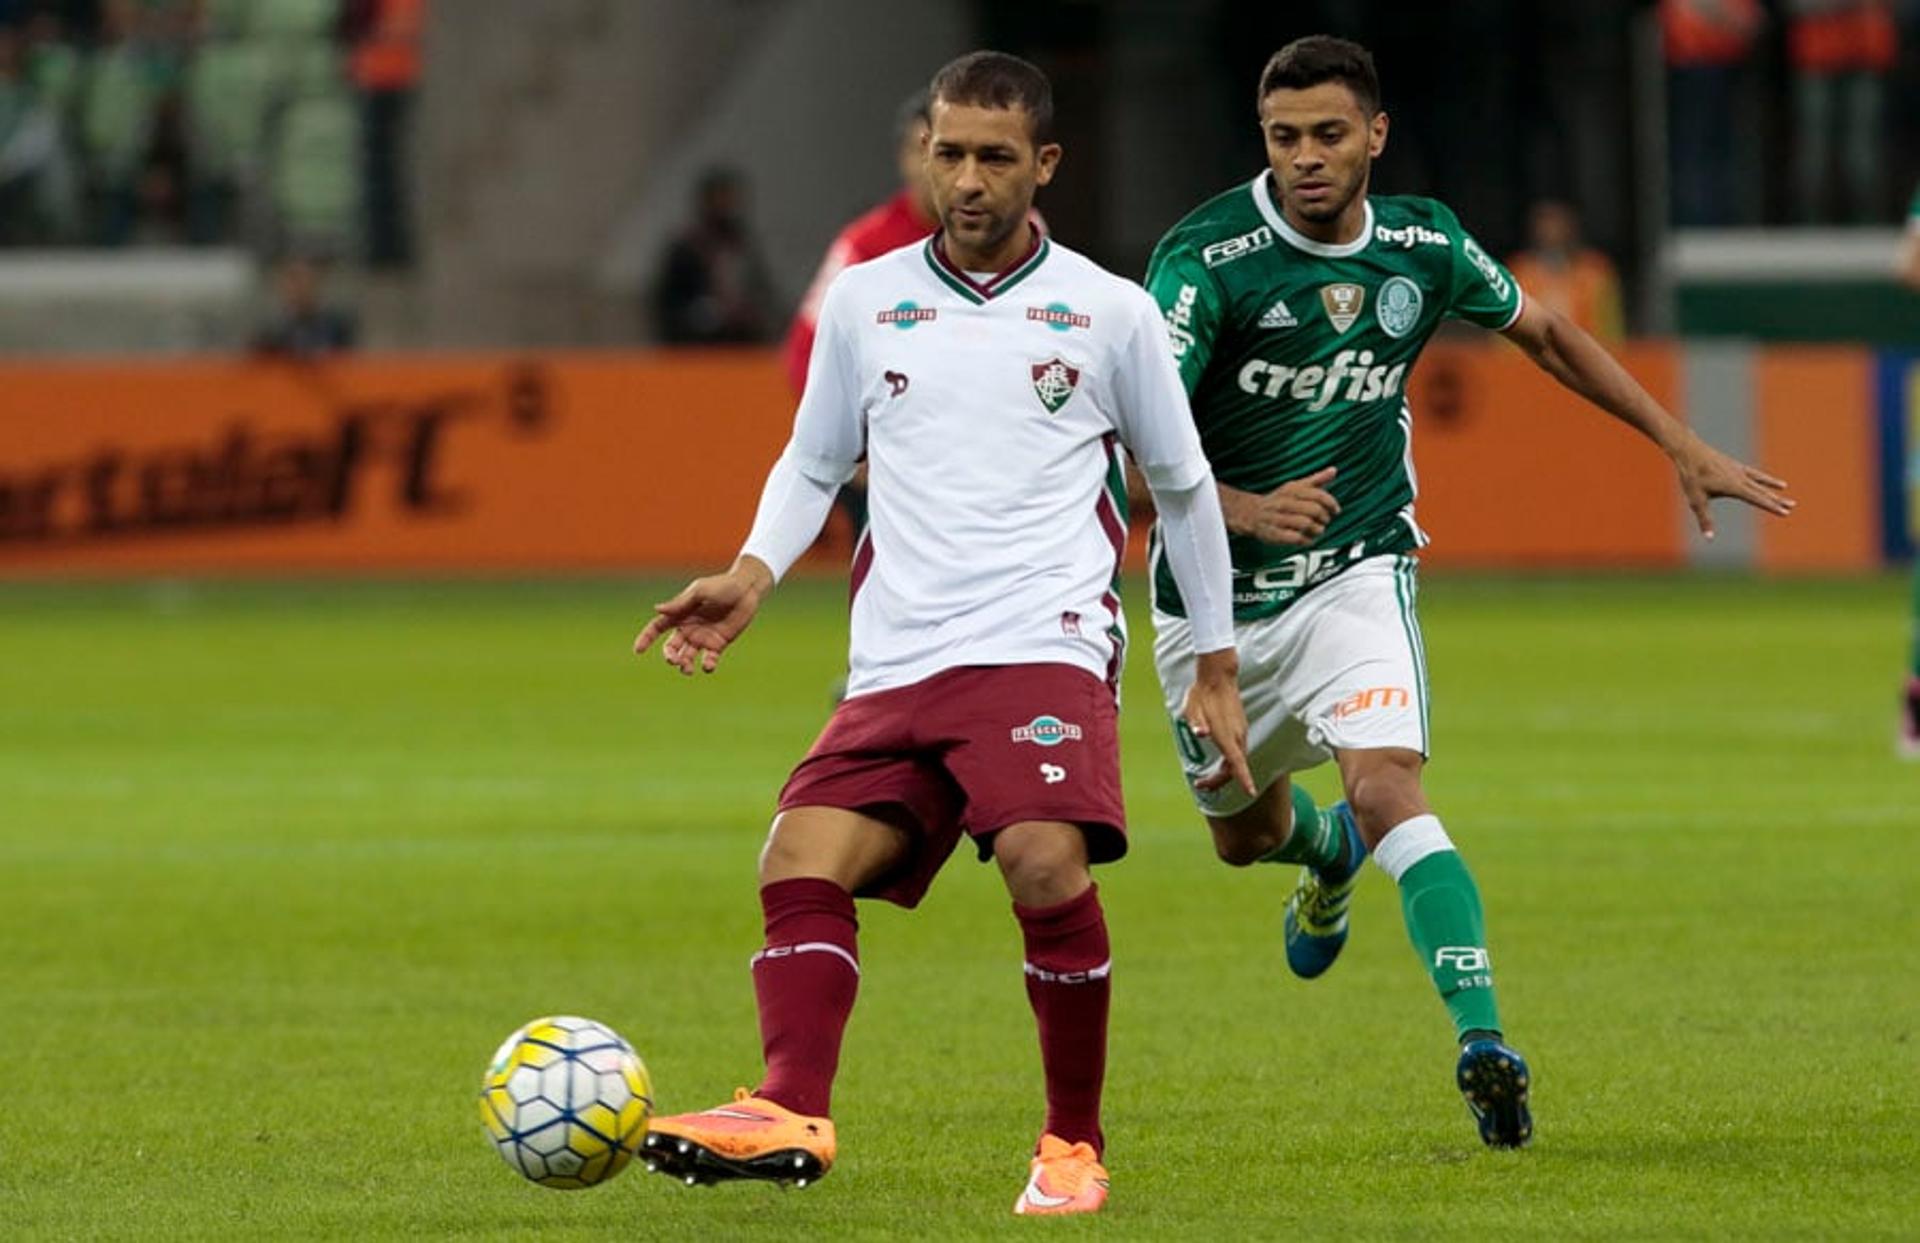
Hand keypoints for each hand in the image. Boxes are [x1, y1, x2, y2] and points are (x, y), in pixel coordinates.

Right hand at [633, 558, 772, 674]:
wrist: (747, 590)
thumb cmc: (722, 586)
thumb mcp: (700, 591)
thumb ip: (680, 603)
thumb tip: (657, 610)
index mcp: (680, 614)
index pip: (657, 627)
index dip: (646, 638)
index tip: (637, 650)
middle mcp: (689, 628)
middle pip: (671, 647)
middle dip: (669, 657)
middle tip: (675, 661)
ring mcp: (703, 638)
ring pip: (687, 657)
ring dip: (684, 665)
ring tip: (687, 669)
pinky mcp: (718, 644)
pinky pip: (709, 659)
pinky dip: (706, 665)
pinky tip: (707, 665)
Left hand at [1183, 648, 1254, 795]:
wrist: (1218, 677)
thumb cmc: (1202, 694)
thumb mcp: (1192, 709)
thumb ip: (1196, 723)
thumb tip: (1201, 733)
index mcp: (1226, 735)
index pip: (1238, 762)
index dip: (1244, 779)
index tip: (1251, 792)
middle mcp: (1237, 736)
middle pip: (1234, 768)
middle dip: (1219, 781)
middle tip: (1200, 785)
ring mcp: (1240, 732)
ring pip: (1236, 761)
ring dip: (1223, 774)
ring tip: (1203, 780)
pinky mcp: (1240, 729)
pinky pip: (1237, 753)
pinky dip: (1228, 764)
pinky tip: (1216, 764)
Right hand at [1222, 468, 1339, 545]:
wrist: (1251, 513)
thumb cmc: (1278, 500)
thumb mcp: (1296, 487)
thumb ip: (1316, 480)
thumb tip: (1333, 470)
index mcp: (1292, 490)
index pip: (1317, 495)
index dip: (1330, 503)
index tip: (1335, 510)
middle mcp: (1284, 502)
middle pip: (1314, 510)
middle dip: (1324, 518)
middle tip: (1324, 521)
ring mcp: (1278, 518)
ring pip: (1306, 524)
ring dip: (1316, 530)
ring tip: (1317, 530)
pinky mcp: (1273, 533)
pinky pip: (1295, 538)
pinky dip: (1306, 540)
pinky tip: (1306, 538)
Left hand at [1670, 435, 1793, 538]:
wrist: (1689, 451)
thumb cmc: (1691, 477)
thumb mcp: (1696, 500)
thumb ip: (1705, 519)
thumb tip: (1709, 538)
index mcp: (1734, 487)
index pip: (1757, 499)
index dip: (1771, 506)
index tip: (1785, 513)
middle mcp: (1740, 478)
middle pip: (1762, 491)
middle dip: (1776, 499)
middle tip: (1791, 506)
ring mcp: (1738, 470)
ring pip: (1759, 481)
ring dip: (1772, 487)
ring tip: (1785, 489)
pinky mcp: (1734, 465)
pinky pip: (1753, 473)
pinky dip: (1763, 478)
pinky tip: (1770, 480)